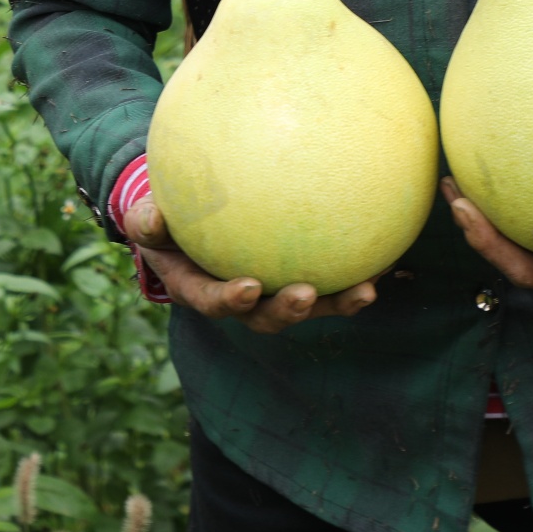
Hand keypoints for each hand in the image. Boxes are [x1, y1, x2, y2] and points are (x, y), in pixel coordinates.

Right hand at [122, 198, 379, 333]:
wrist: (186, 219)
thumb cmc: (163, 216)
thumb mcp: (146, 217)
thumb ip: (146, 220)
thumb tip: (150, 217)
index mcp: (200, 288)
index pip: (214, 301)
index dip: (230, 300)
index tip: (248, 287)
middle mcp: (240, 299)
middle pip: (266, 316)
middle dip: (289, 311)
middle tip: (306, 294)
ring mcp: (272, 291)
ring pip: (306, 305)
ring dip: (336, 302)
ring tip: (366, 290)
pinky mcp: (298, 275)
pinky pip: (329, 278)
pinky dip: (355, 273)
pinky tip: (386, 257)